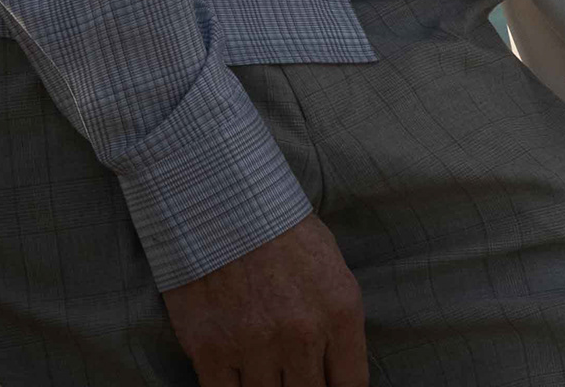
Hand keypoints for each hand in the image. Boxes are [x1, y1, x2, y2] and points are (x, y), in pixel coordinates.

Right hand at [163, 216, 365, 386]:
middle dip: (302, 386)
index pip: (351, 386)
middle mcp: (302, 334)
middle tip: (291, 370)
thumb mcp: (328, 262)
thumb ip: (336, 319)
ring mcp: (256, 346)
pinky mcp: (212, 351)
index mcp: (339, 310)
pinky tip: (235, 373)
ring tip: (262, 362)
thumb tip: (336, 368)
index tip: (325, 384)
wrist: (220, 197)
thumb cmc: (277, 226)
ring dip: (266, 385)